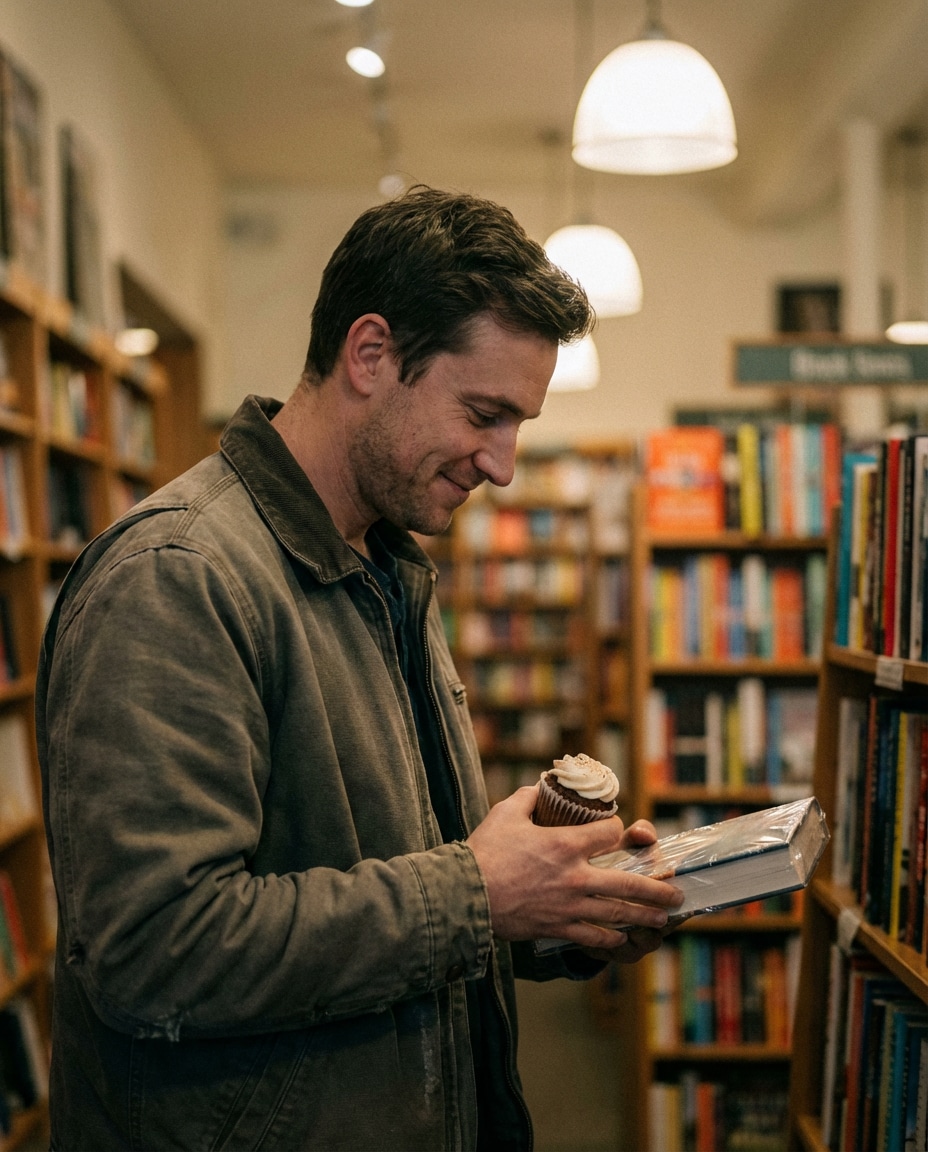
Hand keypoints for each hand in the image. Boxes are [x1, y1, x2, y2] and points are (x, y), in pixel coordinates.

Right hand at [465, 786, 683, 951]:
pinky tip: (623, 937)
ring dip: (645, 915)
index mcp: (565, 844)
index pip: (609, 833)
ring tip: (664, 916)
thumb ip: (527, 798)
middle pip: (628, 881)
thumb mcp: (505, 814)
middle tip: (676, 890)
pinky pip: (592, 937)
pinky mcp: (557, 927)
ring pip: (618, 912)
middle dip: (657, 887)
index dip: (617, 829)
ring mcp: (569, 905)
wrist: (465, 895)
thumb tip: (538, 786)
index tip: (617, 831)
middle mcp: (575, 876)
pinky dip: (611, 938)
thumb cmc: (484, 852)